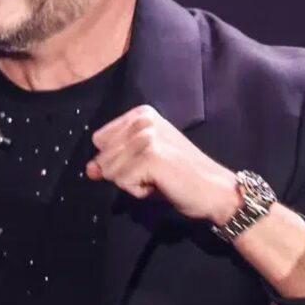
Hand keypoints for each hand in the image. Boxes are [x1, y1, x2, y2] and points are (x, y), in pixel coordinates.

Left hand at [87, 104, 240, 223]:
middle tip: (155, 171)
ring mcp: (146, 136)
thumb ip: (113, 160)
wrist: (215, 190)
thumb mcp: (142, 161)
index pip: (100, 140)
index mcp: (140, 113)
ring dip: (131, 183)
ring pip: (109, 170)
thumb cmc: (180, 175)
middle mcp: (142, 119)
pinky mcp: (149, 157)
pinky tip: (159, 184)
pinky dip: (138, 191)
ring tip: (158, 177)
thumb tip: (89, 169)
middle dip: (123, 172)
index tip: (146, 161)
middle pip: (102, 155)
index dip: (117, 158)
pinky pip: (121, 182)